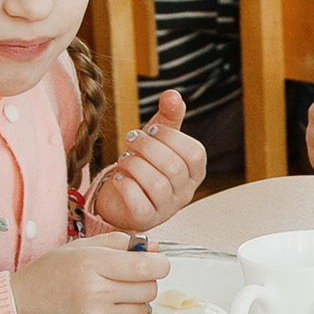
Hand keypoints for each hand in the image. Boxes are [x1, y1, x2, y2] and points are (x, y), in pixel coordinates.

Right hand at [10, 231, 167, 313]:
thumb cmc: (45, 278)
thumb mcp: (78, 249)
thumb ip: (117, 243)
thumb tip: (154, 247)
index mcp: (91, 263)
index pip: (148, 266)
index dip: (158, 264)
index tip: (154, 264)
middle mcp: (95, 292)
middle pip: (149, 289)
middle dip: (142, 284)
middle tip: (122, 283)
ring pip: (142, 312)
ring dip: (131, 306)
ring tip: (107, 301)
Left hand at [94, 90, 206, 231]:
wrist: (120, 197)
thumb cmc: (144, 165)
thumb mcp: (157, 140)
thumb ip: (168, 118)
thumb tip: (173, 94)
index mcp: (195, 171)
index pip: (195, 153)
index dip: (170, 137)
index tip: (149, 129)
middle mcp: (186, 192)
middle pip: (174, 167)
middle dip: (148, 148)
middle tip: (131, 139)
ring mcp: (167, 208)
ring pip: (157, 184)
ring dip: (135, 165)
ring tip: (123, 158)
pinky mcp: (146, 219)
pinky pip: (139, 203)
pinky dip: (125, 185)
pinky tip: (118, 176)